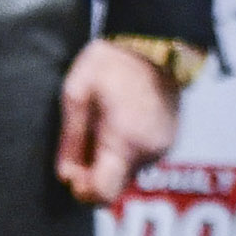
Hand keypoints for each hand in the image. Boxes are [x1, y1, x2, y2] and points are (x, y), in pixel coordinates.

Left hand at [56, 40, 180, 205]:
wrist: (156, 41)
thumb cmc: (113, 62)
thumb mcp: (78, 93)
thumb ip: (71, 139)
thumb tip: (65, 175)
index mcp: (124, 140)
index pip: (103, 194)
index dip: (83, 192)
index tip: (73, 174)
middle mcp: (148, 150)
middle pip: (115, 185)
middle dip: (95, 173)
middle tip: (84, 143)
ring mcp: (163, 146)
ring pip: (128, 172)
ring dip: (111, 161)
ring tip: (103, 125)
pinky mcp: (170, 139)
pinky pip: (141, 159)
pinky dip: (126, 151)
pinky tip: (119, 124)